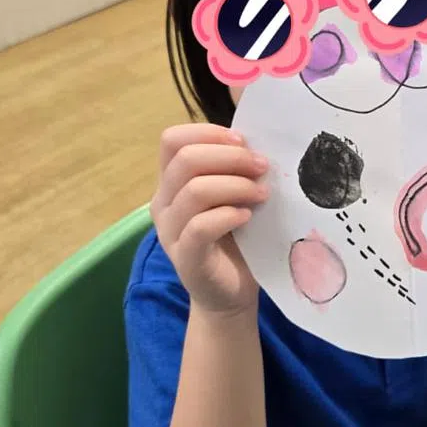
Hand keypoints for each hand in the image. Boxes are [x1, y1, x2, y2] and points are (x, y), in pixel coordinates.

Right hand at [150, 124, 269, 315]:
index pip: (172, 140)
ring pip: (194, 190)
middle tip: (262, 167)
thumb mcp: (233, 195)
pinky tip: (247, 216)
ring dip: (236, 185)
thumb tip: (256, 139)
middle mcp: (164, 203)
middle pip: (186, 160)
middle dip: (231, 157)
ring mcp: (171, 231)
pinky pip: (200, 226)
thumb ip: (234, 168)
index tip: (243, 141)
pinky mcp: (186, 257)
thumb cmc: (236, 238)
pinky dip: (229, 215)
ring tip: (261, 194)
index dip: (207, 133)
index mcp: (172, 182)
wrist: (230, 293)